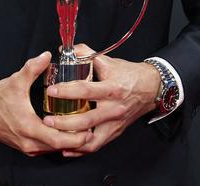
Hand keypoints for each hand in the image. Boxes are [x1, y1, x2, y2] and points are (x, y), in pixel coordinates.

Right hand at [0, 51, 93, 156]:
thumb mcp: (15, 81)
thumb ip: (32, 68)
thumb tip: (46, 56)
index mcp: (27, 127)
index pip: (56, 138)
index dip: (74, 137)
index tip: (88, 131)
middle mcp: (28, 141)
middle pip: (58, 147)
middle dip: (77, 141)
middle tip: (92, 132)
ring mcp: (27, 146)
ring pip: (53, 149)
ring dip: (68, 142)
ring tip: (83, 131)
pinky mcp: (26, 146)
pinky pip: (46, 148)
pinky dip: (58, 143)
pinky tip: (66, 133)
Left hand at [42, 51, 160, 156]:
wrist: (151, 88)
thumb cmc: (128, 74)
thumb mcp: (108, 61)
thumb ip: (86, 53)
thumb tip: (65, 50)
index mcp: (112, 88)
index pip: (86, 91)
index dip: (67, 91)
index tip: (51, 91)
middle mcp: (114, 108)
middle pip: (86, 120)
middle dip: (64, 122)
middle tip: (47, 120)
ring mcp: (115, 123)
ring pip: (91, 139)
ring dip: (71, 140)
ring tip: (54, 135)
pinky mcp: (115, 132)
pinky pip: (97, 146)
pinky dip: (81, 150)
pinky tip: (67, 148)